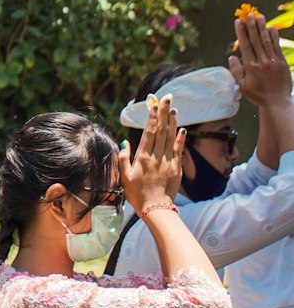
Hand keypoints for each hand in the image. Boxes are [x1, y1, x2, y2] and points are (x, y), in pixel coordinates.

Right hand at [119, 95, 184, 214]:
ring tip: (174, 110)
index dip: (152, 118)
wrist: (155, 208)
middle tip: (167, 100)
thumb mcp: (124, 176)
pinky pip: (179, 150)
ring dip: (172, 122)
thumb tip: (125, 142)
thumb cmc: (137, 193)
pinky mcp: (176, 168)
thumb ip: (124, 158)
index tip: (154, 105)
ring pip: (171, 138)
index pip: (149, 132)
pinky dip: (181, 139)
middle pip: (161, 131)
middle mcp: (156, 156)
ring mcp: (168, 161)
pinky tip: (182, 128)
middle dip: (164, 114)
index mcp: (143, 157)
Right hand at [229, 13, 291, 108]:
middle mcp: (262, 62)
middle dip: (252, 26)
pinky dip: (274, 37)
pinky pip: (277, 47)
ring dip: (262, 28)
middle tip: (249, 15)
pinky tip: (271, 28)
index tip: (238, 22)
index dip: (241, 32)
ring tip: (260, 16)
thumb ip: (236, 71)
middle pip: (256, 40)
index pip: (245, 45)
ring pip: (267, 41)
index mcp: (251, 67)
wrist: (277, 102)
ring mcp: (273, 62)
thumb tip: (232, 57)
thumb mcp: (242, 86)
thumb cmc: (258, 95)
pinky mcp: (282, 63)